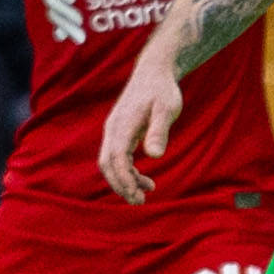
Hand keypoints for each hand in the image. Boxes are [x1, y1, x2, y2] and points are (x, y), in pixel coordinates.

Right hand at [97, 49, 183, 204]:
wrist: (154, 72)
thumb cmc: (162, 90)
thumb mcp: (166, 109)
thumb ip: (159, 131)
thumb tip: (154, 156)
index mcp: (122, 125)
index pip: (116, 158)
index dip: (124, 179)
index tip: (138, 195)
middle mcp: (113, 129)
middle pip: (107, 164)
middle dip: (120, 185)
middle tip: (139, 201)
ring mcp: (114, 131)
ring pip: (110, 162)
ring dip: (124, 180)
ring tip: (146, 192)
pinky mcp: (119, 132)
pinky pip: (116, 157)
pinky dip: (127, 171)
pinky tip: (144, 178)